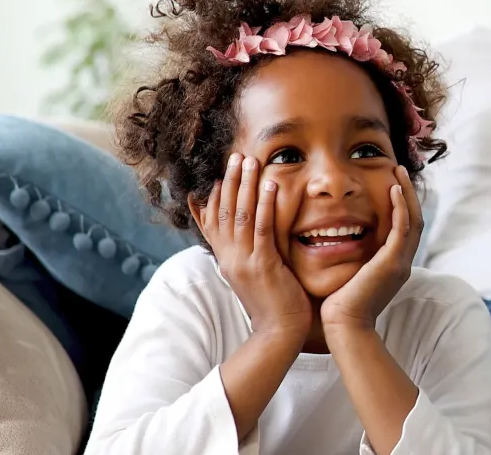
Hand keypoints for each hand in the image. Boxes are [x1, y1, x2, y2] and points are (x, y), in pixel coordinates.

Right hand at [197, 154, 311, 336]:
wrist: (279, 333)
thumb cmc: (273, 304)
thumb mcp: (253, 275)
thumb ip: (247, 254)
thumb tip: (246, 239)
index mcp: (226, 260)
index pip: (212, 223)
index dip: (214, 198)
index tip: (217, 175)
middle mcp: (230, 258)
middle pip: (223, 213)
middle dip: (229, 182)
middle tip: (234, 156)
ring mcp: (244, 261)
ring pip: (240, 216)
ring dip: (245, 185)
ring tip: (249, 161)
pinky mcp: (263, 265)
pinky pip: (262, 228)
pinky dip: (265, 205)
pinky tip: (270, 185)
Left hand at [322, 166, 421, 329]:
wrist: (343, 326)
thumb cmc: (340, 305)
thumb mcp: (350, 275)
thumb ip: (353, 258)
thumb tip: (338, 242)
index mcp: (394, 266)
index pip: (405, 228)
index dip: (401, 204)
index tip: (391, 183)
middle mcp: (402, 263)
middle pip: (414, 219)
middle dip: (407, 193)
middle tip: (398, 170)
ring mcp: (400, 263)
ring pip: (412, 220)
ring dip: (406, 194)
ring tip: (397, 173)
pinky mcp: (392, 263)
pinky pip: (402, 229)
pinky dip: (400, 208)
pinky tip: (392, 191)